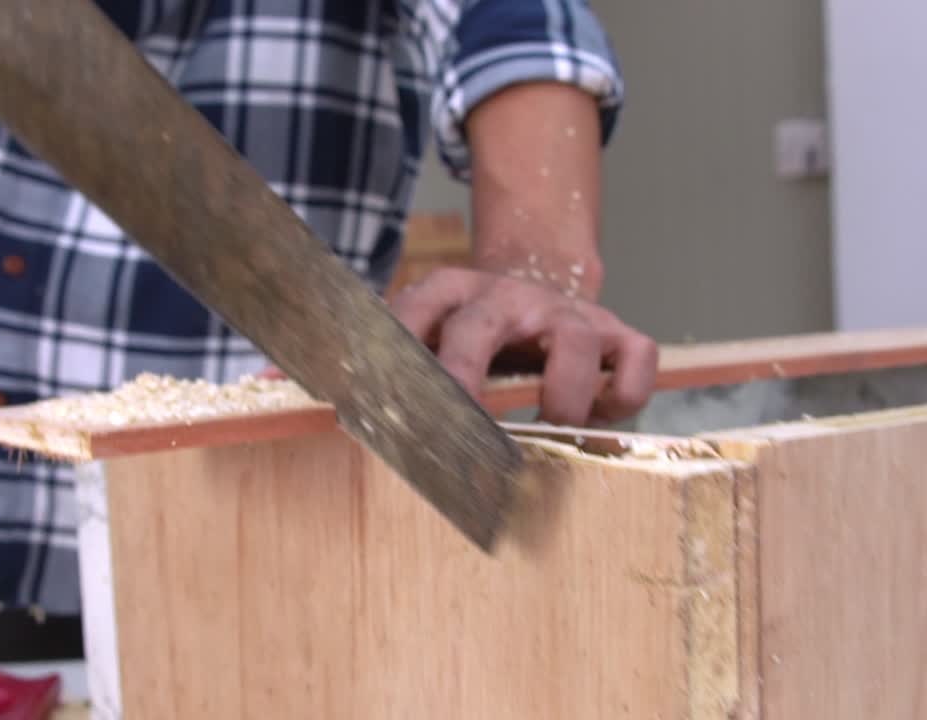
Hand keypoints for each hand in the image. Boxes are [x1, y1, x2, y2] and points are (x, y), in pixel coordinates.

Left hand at [389, 266, 657, 425]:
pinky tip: (601, 415)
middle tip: (457, 433)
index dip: (394, 362)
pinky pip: (636, 358)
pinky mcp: (616, 332)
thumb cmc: (470, 337)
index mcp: (447, 293)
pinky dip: (624, 394)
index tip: (383, 409)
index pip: (410, 315)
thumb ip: (375, 365)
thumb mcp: (423, 337)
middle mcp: (504, 296)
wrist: (540, 287)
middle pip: (478, 329)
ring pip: (576, 344)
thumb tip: (290, 396)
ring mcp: (565, 313)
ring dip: (564, 397)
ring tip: (553, 426)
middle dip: (463, 380)